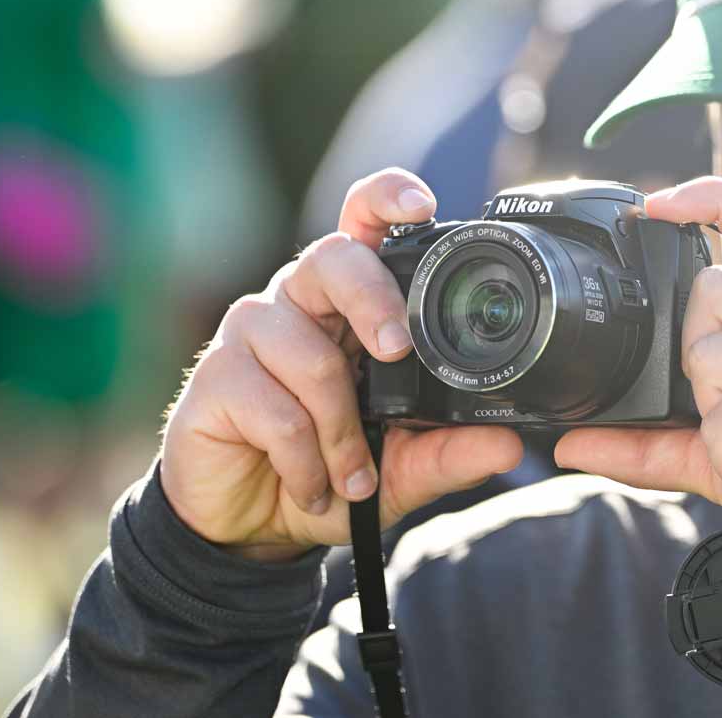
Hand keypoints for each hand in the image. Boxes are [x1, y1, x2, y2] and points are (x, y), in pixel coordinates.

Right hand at [161, 169, 523, 561]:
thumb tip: (507, 446)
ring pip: (314, 357)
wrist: (252, 522)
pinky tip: (312, 484)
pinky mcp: (215, 376)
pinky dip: (308, 461)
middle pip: (334, 259)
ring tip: (354, 477)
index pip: (361, 223)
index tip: (421, 206)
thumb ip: (448, 454)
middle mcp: (299, 299)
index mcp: (347, 299)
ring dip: (344, 432)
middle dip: (374, 302)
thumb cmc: (327, 470)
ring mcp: (251, 331)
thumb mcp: (401, 469)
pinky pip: (279, 411)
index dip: (386, 199)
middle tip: (397, 350)